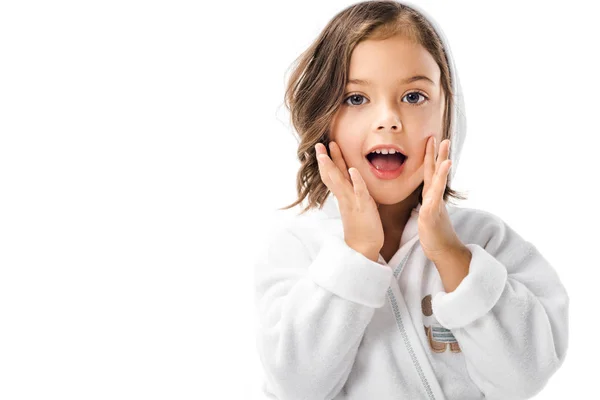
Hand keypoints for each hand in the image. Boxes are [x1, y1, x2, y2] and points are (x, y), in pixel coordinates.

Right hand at [315, 141, 383, 260]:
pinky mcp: (363, 207)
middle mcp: (344, 197)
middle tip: (318, 144)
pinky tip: (353, 170)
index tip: (321, 149)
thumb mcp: (355, 206)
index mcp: (343, 196)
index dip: (326, 163)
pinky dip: (356, 180)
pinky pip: (359, 192)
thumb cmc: (361, 227)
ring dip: (334, 165)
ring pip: (340, 181)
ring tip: (327, 152)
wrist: (363, 248)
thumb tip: (351, 183)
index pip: (331, 176)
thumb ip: (352, 193)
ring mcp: (352, 201)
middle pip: (332, 175)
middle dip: (325, 159)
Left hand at [418, 136, 464, 262]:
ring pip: (437, 183)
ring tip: (446, 153)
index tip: (432, 142)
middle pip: (437, 173)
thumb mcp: (428, 215)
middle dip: (439, 155)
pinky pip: (434, 199)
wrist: (443, 251)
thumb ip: (429, 204)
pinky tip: (439, 183)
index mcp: (431, 197)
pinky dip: (437, 187)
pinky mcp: (431, 215)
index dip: (431, 157)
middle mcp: (434, 198)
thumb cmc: (434, 234)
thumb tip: (427, 197)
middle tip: (444, 139)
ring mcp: (434, 206)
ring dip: (442, 168)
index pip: (431, 173)